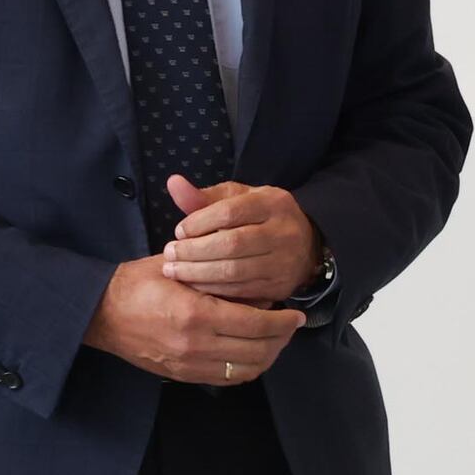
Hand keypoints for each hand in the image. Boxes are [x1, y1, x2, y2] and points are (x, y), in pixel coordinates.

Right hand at [86, 260, 304, 384]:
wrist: (101, 313)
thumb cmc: (138, 283)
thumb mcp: (180, 268)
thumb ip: (220, 279)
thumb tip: (260, 293)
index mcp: (196, 314)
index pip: (256, 324)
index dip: (283, 322)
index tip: (295, 314)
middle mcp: (195, 345)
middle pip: (258, 351)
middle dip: (281, 339)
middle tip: (290, 326)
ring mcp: (189, 365)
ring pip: (247, 370)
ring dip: (268, 356)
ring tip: (275, 339)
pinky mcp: (183, 376)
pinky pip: (227, 379)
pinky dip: (247, 368)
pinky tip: (252, 352)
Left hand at [158, 176, 325, 303]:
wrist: (304, 246)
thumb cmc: (259, 219)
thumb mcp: (238, 200)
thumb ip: (204, 196)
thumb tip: (173, 183)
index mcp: (273, 203)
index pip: (230, 212)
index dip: (199, 223)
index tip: (179, 231)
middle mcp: (284, 232)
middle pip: (232, 243)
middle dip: (194, 251)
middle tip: (169, 254)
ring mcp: (284, 262)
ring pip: (234, 270)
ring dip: (198, 273)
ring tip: (175, 271)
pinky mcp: (279, 287)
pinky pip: (240, 291)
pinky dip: (212, 289)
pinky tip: (194, 285)